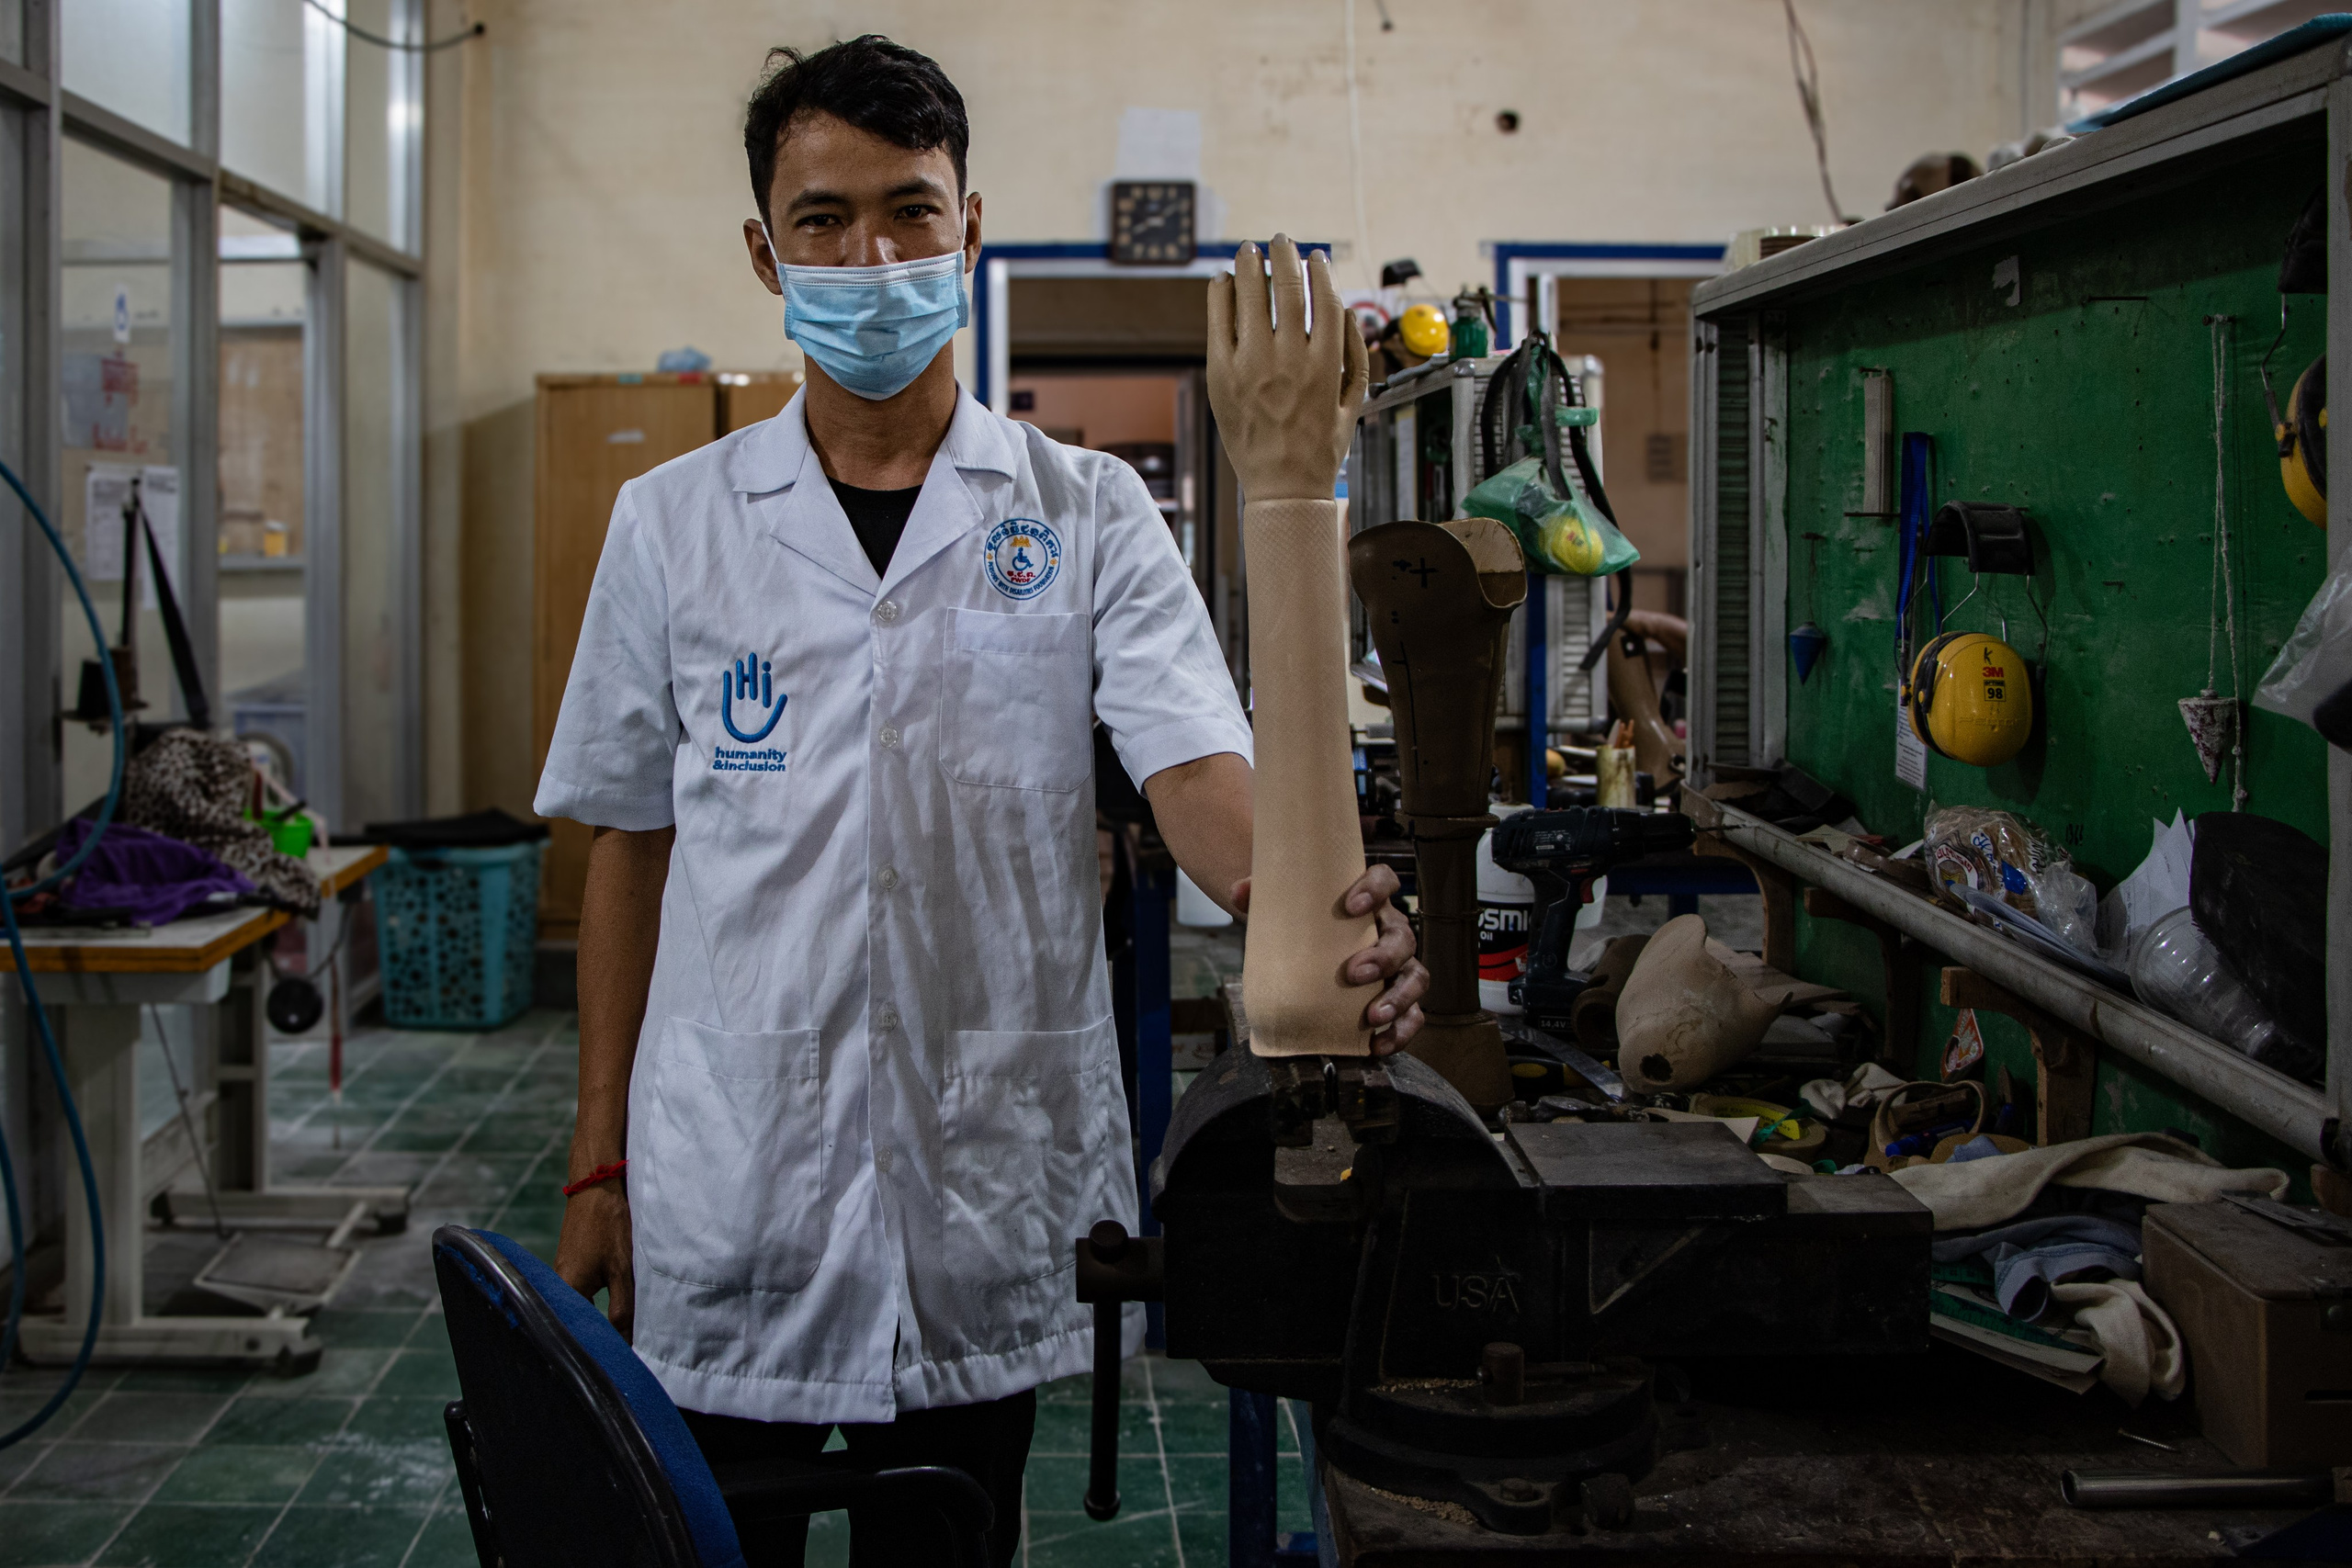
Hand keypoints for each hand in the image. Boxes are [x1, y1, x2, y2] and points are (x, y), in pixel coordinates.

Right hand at [555, 1182, 634, 1339]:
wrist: (597, 1184)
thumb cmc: (609, 1225)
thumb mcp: (622, 1269)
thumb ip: (623, 1307)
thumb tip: (627, 1343)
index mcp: (565, 1290)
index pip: (579, 1333)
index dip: (599, 1348)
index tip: (617, 1361)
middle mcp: (557, 1285)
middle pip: (576, 1322)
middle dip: (598, 1337)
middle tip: (619, 1353)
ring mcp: (562, 1273)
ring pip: (580, 1307)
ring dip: (598, 1319)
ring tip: (620, 1335)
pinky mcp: (571, 1264)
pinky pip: (581, 1292)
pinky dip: (596, 1302)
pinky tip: (611, 1308)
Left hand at [1205, 235, 1369, 502]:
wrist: (1282, 487)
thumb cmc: (1321, 446)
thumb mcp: (1354, 400)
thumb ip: (1354, 352)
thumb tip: (1345, 308)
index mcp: (1326, 364)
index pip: (1324, 298)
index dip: (1319, 270)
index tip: (1315, 257)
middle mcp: (1289, 360)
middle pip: (1287, 288)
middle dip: (1284, 256)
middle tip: (1280, 240)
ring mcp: (1251, 366)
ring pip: (1251, 296)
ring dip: (1250, 265)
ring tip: (1249, 250)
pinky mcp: (1220, 375)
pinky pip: (1218, 321)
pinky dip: (1220, 294)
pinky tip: (1224, 282)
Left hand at [1230, 863, 1426, 1053]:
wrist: (1307, 955)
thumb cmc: (1303, 926)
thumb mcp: (1283, 907)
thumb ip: (1262, 896)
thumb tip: (1238, 892)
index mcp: (1369, 901)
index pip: (1385, 880)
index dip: (1376, 889)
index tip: (1352, 905)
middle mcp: (1389, 931)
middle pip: (1403, 937)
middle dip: (1384, 956)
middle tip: (1354, 973)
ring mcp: (1398, 966)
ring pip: (1416, 977)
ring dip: (1399, 997)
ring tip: (1373, 1017)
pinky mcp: (1398, 999)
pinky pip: (1414, 1015)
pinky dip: (1401, 1031)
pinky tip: (1378, 1044)